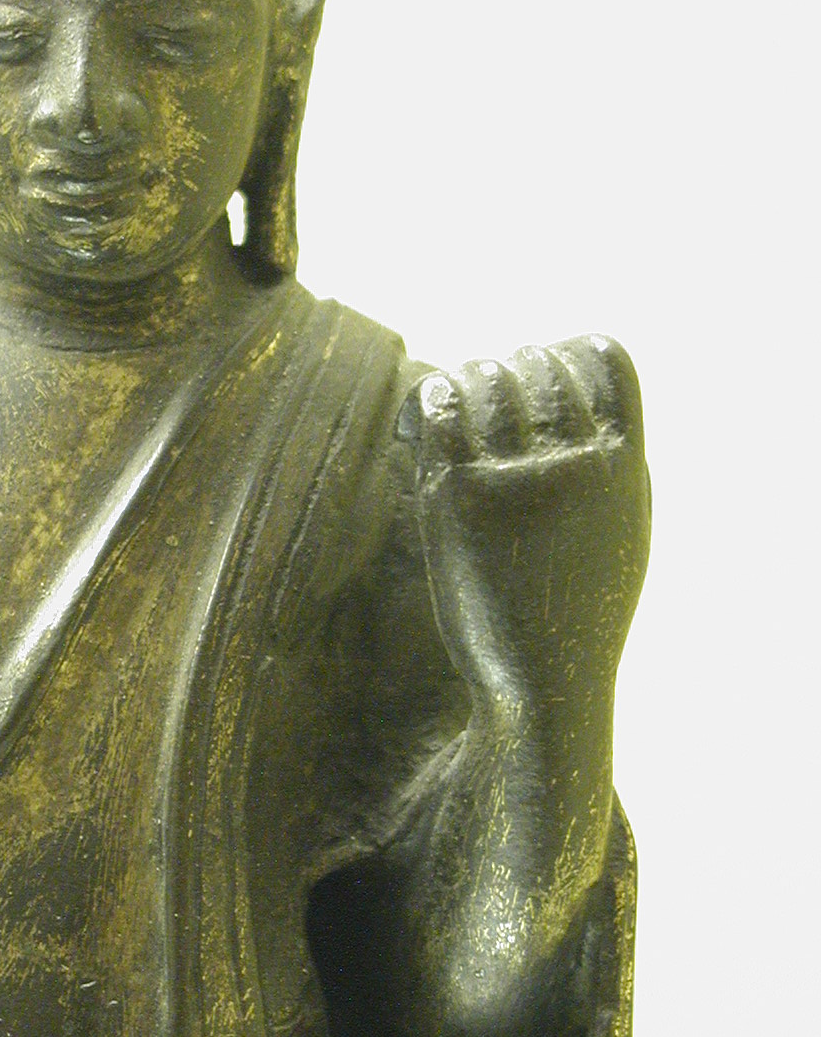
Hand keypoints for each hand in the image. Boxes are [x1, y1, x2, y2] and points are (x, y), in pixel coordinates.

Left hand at [406, 337, 649, 723]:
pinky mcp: (461, 496)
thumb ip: (606, 461)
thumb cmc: (575, 611)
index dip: (561, 355)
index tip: (534, 386)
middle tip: (478, 413)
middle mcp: (577, 464)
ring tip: (442, 419)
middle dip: (504, 372)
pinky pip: (438, 408)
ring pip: (483, 377)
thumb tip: (570, 396)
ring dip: (461, 387)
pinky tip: (412, 432)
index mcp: (624, 464)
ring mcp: (518, 478)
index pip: (602, 355)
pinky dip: (422, 404)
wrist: (543, 681)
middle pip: (535, 362)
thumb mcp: (618, 527)